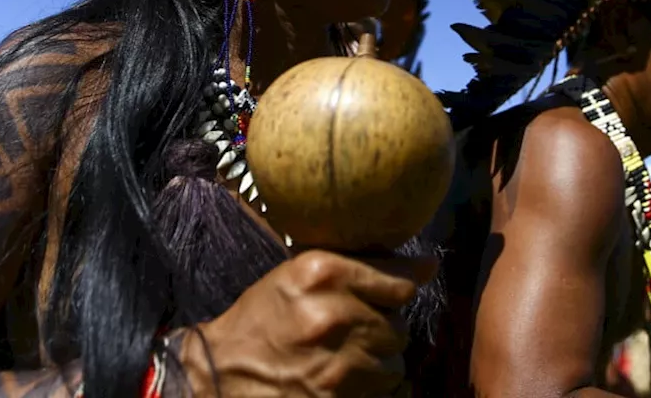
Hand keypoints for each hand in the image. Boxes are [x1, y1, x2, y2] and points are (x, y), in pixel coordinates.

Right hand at [178, 249, 436, 396]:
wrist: (220, 371)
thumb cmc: (264, 316)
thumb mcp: (301, 274)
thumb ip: (365, 266)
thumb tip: (430, 265)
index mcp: (323, 272)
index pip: (399, 284)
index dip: (400, 292)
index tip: (397, 294)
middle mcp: (332, 314)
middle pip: (399, 327)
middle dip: (380, 331)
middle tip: (350, 333)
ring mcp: (336, 362)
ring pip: (394, 364)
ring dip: (375, 363)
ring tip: (342, 358)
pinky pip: (383, 390)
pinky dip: (368, 388)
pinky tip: (341, 380)